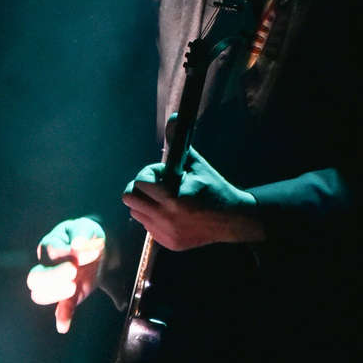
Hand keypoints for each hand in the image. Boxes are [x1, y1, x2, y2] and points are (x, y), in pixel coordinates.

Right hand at [26, 217, 105, 334]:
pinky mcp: (68, 296)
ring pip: (40, 294)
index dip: (67, 253)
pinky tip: (64, 326)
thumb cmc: (87, 235)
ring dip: (54, 294)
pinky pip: (61, 308)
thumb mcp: (87, 228)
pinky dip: (62, 317)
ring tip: (74, 288)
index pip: (50, 251)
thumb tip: (77, 243)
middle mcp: (47, 265)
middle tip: (74, 272)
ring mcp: (56, 283)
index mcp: (50, 245)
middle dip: (53, 276)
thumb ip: (82, 234)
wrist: (98, 248)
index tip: (88, 253)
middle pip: (35, 277)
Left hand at [123, 147, 263, 250]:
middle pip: (129, 199)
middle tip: (155, 185)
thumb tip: (173, 118)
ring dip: (145, 203)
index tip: (162, 173)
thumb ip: (180, 144)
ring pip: (136, 213)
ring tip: (165, 199)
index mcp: (174, 199)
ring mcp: (167, 234)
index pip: (140, 183)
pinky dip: (154, 217)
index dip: (149, 174)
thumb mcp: (197, 165)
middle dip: (140, 188)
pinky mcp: (168, 243)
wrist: (233, 220)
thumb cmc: (214, 188)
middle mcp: (168, 219)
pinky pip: (147, 226)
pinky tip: (172, 213)